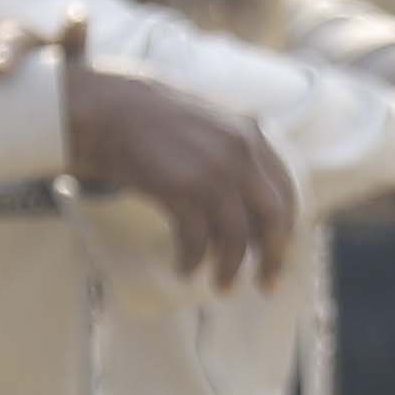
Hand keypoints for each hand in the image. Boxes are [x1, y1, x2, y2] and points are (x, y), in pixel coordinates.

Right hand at [63, 56, 298, 285]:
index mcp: (252, 135)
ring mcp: (213, 170)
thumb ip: (237, 160)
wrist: (109, 109)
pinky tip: (184, 268)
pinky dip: (192, 260)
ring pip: (236, 236)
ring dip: (229, 267)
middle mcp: (240, 151)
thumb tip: (254, 216)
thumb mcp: (210, 130)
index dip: (286, 229)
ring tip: (221, 285)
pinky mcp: (183, 188)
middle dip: (272, 257)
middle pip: (272, 218)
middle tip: (266, 285)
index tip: (279, 254)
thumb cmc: (155, 125)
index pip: (286, 192)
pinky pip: (197, 239)